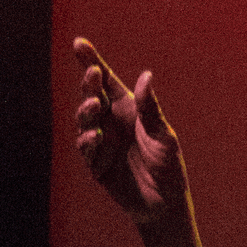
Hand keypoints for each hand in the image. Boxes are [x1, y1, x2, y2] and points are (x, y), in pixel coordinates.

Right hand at [73, 37, 190, 229]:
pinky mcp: (95, 163)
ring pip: (84, 119)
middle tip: (92, 74)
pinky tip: (97, 134)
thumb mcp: (163, 134)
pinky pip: (85, 148)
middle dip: (89, 83)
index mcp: (127, 108)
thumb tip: (146, 75)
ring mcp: (101, 141)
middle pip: (91, 94)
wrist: (165, 203)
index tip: (79, 43)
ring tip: (95, 104)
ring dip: (86, 109)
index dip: (91, 60)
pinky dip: (88, 140)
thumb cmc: (167, 165)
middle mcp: (110, 120)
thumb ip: (151, 108)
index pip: (106, 80)